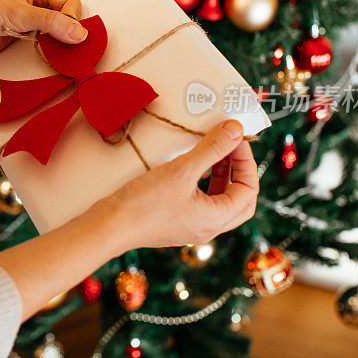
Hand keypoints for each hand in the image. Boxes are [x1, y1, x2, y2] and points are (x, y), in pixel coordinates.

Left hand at [0, 0, 86, 58]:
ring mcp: (27, 25)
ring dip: (58, 48)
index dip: (74, 18)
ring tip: (65, 61)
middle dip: (68, 34)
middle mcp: (35, 5)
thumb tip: (81, 34)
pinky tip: (51, 65)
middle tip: (74, 52)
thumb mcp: (19, 13)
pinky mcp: (19, 42)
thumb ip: (51, 23)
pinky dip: (46, 56)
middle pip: (63, 20)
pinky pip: (39, 49)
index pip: (69, 2)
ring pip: (53, 37)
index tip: (74, 35)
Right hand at [99, 120, 258, 252]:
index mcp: (216, 219)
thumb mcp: (182, 170)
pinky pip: (201, 202)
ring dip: (222, 176)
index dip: (246, 161)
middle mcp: (208, 227)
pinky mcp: (175, 222)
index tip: (235, 138)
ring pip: (220, 201)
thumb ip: (212, 148)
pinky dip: (204, 183)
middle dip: (238, 171)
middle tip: (230, 147)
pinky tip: (190, 168)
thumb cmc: (144, 203)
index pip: (249, 189)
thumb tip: (236, 130)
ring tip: (212, 153)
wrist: (109, 226)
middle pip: (240, 199)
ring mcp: (191, 227)